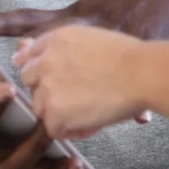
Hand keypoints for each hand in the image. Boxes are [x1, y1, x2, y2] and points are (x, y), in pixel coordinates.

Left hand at [14, 26, 150, 138]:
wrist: (140, 73)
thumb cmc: (127, 55)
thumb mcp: (91, 37)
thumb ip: (63, 46)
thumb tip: (30, 50)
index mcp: (55, 39)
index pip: (28, 56)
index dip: (36, 69)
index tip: (43, 78)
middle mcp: (45, 61)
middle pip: (29, 82)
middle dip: (45, 90)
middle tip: (70, 98)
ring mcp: (47, 88)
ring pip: (39, 107)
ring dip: (57, 112)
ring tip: (83, 113)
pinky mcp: (55, 113)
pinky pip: (52, 129)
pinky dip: (69, 131)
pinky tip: (88, 125)